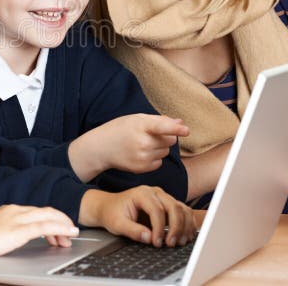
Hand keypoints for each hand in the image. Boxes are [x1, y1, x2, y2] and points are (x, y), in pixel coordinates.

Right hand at [0, 205, 78, 262]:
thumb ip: (7, 231)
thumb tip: (16, 238)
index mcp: (9, 210)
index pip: (37, 211)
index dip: (51, 219)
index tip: (58, 231)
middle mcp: (15, 210)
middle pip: (46, 211)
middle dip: (61, 221)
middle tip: (70, 234)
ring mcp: (16, 218)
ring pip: (48, 216)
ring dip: (63, 225)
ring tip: (72, 235)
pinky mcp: (17, 230)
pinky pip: (45, 226)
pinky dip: (60, 228)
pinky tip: (68, 233)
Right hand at [70, 115, 188, 180]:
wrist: (101, 148)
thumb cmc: (120, 129)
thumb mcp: (136, 119)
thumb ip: (159, 120)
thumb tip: (181, 123)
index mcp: (140, 125)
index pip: (162, 127)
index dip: (176, 129)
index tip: (186, 130)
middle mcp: (142, 142)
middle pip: (170, 140)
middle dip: (166, 137)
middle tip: (149, 135)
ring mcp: (142, 156)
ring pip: (166, 152)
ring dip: (159, 148)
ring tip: (142, 144)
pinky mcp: (142, 168)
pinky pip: (159, 162)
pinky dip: (154, 158)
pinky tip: (140, 153)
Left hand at [79, 187, 195, 247]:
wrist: (110, 207)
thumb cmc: (112, 213)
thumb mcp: (117, 224)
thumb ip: (132, 231)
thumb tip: (148, 238)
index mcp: (142, 193)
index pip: (157, 210)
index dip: (159, 228)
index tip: (157, 243)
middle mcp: (155, 192)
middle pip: (174, 207)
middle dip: (175, 228)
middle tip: (171, 244)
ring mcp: (163, 197)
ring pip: (182, 209)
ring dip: (184, 227)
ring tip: (179, 242)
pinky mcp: (168, 205)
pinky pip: (184, 212)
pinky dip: (188, 224)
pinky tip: (185, 237)